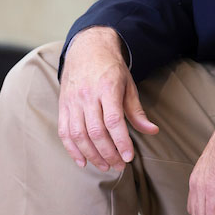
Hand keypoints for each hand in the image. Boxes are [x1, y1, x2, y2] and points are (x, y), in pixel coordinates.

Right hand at [58, 27, 158, 172]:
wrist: (86, 48)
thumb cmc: (110, 68)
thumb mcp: (128, 84)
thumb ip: (137, 111)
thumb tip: (152, 131)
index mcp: (107, 88)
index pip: (113, 121)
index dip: (121, 142)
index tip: (129, 157)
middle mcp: (87, 95)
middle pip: (95, 132)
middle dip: (108, 154)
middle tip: (119, 166)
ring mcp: (72, 101)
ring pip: (78, 135)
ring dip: (92, 155)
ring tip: (105, 166)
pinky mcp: (63, 105)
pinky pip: (64, 132)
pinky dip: (72, 150)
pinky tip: (83, 161)